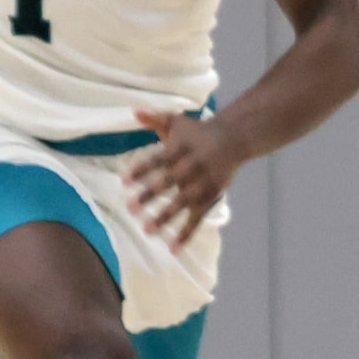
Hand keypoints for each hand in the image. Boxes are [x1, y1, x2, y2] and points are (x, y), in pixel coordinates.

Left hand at [126, 108, 243, 250]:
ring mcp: (203, 183)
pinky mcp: (211, 196)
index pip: (159, 160)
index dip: (142, 170)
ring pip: (184, 202)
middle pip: (170, 181)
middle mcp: (193, 166)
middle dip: (151, 195)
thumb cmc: (198, 132)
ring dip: (166, 216)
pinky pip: (199, 217)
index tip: (124, 182)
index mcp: (182, 148)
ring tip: (147, 230)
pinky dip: (187, 232)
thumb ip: (155, 118)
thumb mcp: (177, 122)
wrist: (234, 140)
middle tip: (130, 208)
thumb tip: (134, 111)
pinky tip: (173, 248)